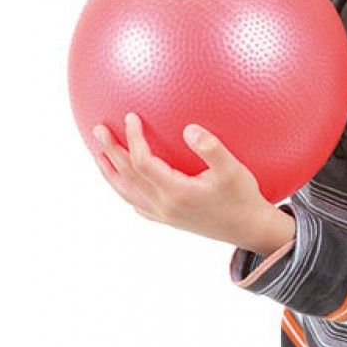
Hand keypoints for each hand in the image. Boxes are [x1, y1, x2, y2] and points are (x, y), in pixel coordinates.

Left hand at [92, 113, 294, 255]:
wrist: (248, 229)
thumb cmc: (242, 196)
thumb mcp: (233, 170)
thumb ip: (211, 148)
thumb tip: (189, 128)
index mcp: (176, 192)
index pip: (143, 162)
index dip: (133, 139)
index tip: (130, 116)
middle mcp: (164, 206)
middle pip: (127, 176)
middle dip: (111, 151)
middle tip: (98, 129)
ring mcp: (164, 215)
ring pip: (126, 193)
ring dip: (110, 172)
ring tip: (99, 154)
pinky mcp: (168, 219)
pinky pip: (136, 203)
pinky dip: (124, 189)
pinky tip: (124, 181)